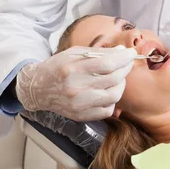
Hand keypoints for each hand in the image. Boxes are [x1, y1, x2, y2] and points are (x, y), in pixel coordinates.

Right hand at [16, 45, 135, 120]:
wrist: (38, 88)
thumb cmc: (58, 67)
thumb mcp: (74, 53)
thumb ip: (99, 53)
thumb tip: (123, 52)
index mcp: (74, 69)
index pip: (107, 64)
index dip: (124, 59)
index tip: (131, 53)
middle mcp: (76, 88)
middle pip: (114, 79)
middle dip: (125, 68)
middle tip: (127, 63)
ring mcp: (79, 105)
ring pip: (114, 96)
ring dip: (121, 84)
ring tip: (117, 77)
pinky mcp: (81, 116)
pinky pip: (107, 110)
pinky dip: (112, 99)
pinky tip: (108, 91)